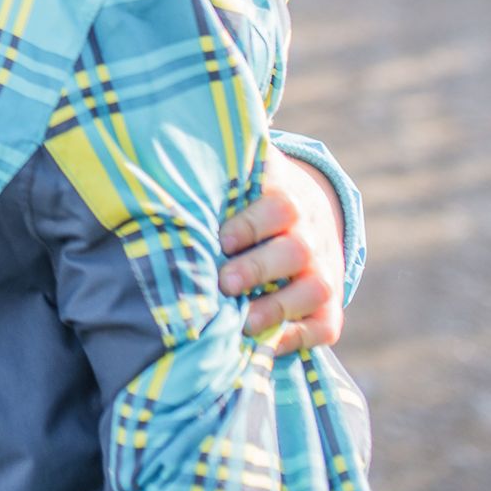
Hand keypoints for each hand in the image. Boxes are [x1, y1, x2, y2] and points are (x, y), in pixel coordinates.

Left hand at [218, 149, 346, 353]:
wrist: (309, 218)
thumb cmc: (252, 199)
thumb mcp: (243, 178)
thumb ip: (215, 172)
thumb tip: (161, 146)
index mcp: (287, 199)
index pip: (278, 207)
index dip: (251, 225)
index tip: (222, 239)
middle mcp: (311, 237)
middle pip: (296, 251)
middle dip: (259, 268)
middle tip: (225, 282)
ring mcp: (323, 273)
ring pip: (316, 290)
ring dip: (278, 307)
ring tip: (243, 322)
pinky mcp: (328, 310)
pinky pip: (324, 328)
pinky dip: (298, 339)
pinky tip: (264, 345)